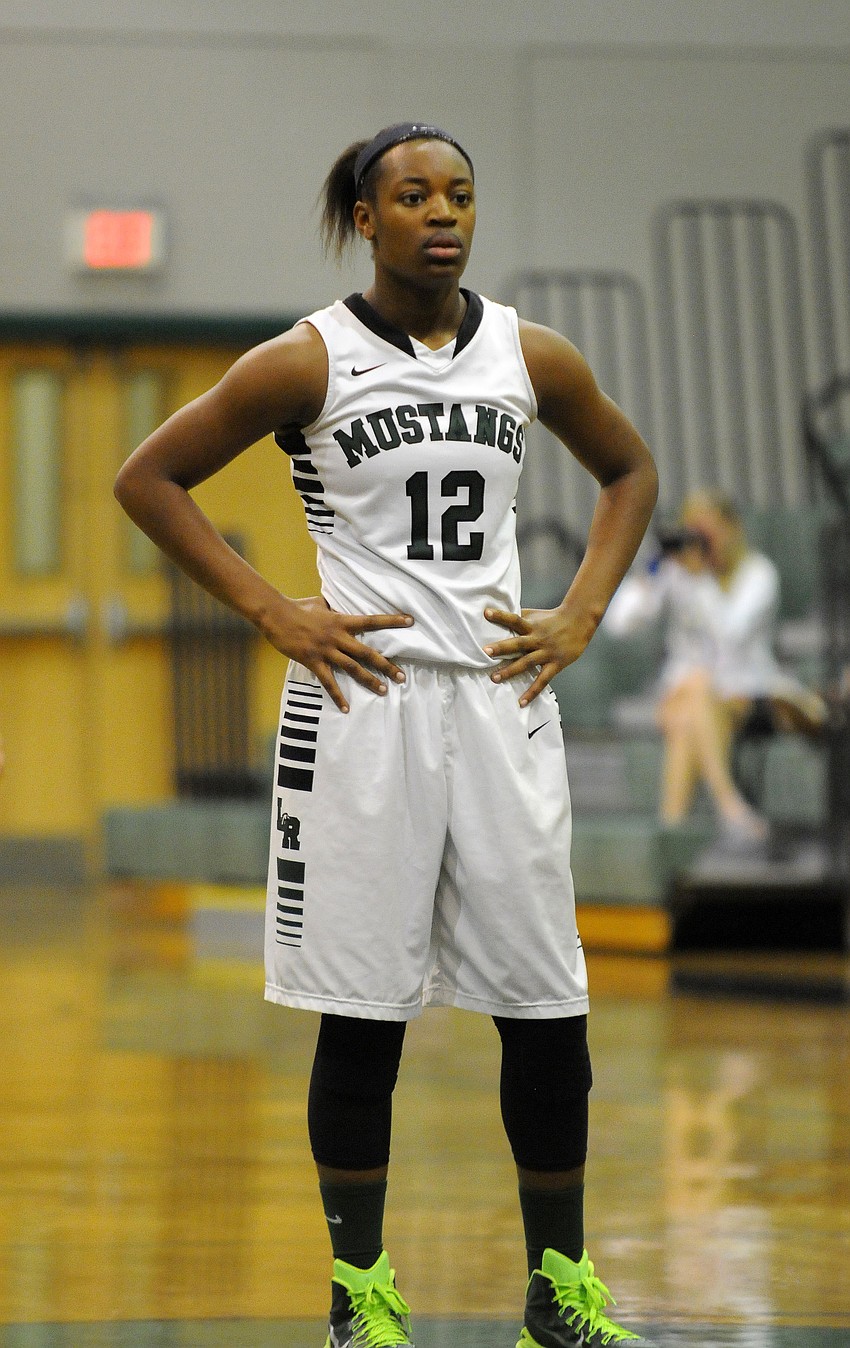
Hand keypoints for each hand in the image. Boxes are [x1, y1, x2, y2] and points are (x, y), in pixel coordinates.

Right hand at [264, 595, 413, 712]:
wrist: (276, 614)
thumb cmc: (297, 606)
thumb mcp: (319, 603)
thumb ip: (332, 608)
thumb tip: (335, 605)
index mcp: (341, 621)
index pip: (372, 620)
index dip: (392, 621)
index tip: (411, 621)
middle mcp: (338, 637)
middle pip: (367, 653)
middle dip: (386, 665)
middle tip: (402, 677)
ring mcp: (326, 650)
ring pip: (352, 668)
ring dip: (369, 681)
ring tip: (384, 691)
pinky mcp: (313, 661)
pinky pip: (328, 682)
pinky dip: (338, 696)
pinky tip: (346, 708)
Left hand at [483, 604, 595, 704]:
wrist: (579, 621)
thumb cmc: (552, 618)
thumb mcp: (535, 615)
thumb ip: (519, 618)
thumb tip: (497, 614)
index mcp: (532, 625)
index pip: (514, 619)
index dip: (500, 616)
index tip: (486, 613)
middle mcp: (538, 638)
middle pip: (518, 643)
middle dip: (502, 647)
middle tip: (485, 652)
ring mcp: (547, 652)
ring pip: (527, 662)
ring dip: (510, 671)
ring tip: (494, 678)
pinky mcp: (556, 664)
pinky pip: (542, 680)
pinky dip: (532, 692)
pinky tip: (521, 702)